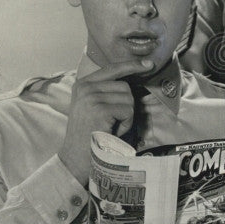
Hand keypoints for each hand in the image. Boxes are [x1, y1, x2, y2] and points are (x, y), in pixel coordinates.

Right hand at [58, 59, 152, 184]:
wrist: (76, 159)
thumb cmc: (90, 136)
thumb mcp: (93, 107)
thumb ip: (107, 91)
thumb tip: (135, 78)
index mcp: (83, 84)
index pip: (112, 68)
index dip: (132, 65)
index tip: (149, 64)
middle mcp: (85, 87)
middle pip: (124, 85)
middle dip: (126, 106)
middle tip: (112, 123)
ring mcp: (91, 96)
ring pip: (129, 98)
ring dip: (126, 116)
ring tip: (110, 128)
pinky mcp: (100, 109)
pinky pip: (128, 110)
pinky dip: (126, 124)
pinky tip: (112, 132)